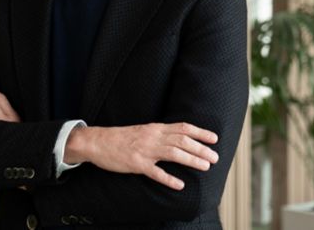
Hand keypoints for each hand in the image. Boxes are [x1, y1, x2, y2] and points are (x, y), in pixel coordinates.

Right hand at [65, 123, 218, 190]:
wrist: (98, 141)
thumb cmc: (122, 138)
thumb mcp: (143, 131)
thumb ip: (160, 134)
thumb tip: (179, 138)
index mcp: (155, 128)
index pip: (182, 127)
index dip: (200, 132)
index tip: (214, 138)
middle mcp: (153, 137)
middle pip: (182, 140)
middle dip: (201, 148)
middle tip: (215, 157)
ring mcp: (145, 150)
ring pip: (173, 153)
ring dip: (191, 160)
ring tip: (205, 166)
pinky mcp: (136, 164)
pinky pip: (155, 172)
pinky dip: (168, 179)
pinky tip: (180, 185)